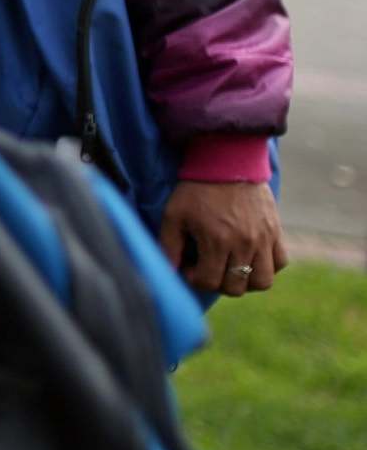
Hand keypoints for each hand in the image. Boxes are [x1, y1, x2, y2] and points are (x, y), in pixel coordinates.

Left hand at [159, 180, 286, 295]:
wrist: (227, 161)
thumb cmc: (195, 189)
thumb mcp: (173, 215)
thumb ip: (169, 246)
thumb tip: (168, 272)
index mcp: (217, 240)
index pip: (210, 282)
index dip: (195, 279)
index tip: (189, 265)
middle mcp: (244, 243)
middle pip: (237, 287)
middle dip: (218, 282)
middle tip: (208, 265)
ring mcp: (264, 238)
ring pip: (263, 281)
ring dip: (245, 280)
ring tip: (231, 266)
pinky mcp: (276, 231)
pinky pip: (281, 262)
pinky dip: (267, 265)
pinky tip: (249, 256)